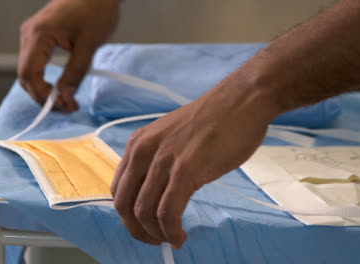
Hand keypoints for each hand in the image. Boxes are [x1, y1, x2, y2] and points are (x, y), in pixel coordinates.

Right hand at [18, 0, 118, 111]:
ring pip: (29, 72)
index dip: (43, 95)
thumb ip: (76, 72)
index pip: (29, 74)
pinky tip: (62, 88)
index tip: (63, 106)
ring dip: (45, 90)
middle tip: (68, 108)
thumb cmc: (96, 11)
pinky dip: (46, 79)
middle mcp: (29, 34)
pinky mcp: (40, 37)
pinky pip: (36, 64)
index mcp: (39, 34)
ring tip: (68, 101)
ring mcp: (32, 35)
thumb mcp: (89, 45)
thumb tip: (65, 97)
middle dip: (44, 97)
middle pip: (25, 76)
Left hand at [111, 71, 281, 247]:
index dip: (128, 216)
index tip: (144, 226)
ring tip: (172, 238)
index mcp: (137, 143)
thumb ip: (158, 161)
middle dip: (137, 230)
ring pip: (144, 212)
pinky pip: (168, 212)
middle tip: (155, 239)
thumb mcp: (171, 138)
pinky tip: (180, 235)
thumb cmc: (214, 121)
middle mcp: (143, 151)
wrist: (241, 101)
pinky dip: (171, 231)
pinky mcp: (186, 169)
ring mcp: (164, 160)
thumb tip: (157, 194)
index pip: (118, 190)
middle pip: (124, 205)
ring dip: (155, 234)